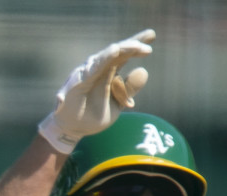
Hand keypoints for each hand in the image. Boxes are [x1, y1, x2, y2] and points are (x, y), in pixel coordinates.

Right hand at [38, 30, 154, 154]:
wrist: (73, 130)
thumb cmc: (93, 115)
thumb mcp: (117, 103)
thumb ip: (129, 89)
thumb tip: (144, 71)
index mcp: (109, 71)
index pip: (124, 54)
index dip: (137, 45)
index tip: (152, 35)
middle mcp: (98, 69)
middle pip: (116, 51)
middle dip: (131, 45)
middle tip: (147, 43)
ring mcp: (86, 74)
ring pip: (103, 59)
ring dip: (116, 52)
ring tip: (128, 47)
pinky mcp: (76, 84)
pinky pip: (88, 73)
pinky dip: (96, 65)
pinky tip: (106, 57)